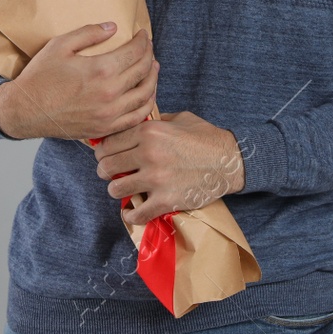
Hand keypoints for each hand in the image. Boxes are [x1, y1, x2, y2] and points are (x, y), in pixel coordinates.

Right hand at [0, 23, 156, 139]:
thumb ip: (89, 33)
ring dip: (153, 79)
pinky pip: (136, 117)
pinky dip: (146, 104)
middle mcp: (110, 94)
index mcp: (101, 70)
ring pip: (145, 95)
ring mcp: (109, 114)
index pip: (135, 52)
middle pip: (143, 71)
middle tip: (148, 47)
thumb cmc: (40, 77)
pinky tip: (145, 94)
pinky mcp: (105, 129)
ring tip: (152, 68)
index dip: (143, 40)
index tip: (143, 34)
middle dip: (149, 55)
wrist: (25, 110)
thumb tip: (113, 27)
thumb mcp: (60, 45)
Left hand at [94, 110, 245, 225]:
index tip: (104, 156)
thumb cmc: (206, 137)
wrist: (230, 161)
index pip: (109, 143)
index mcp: (149, 132)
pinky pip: (136, 214)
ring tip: (123, 189)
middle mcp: (148, 154)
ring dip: (117, 190)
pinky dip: (130, 215)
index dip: (103, 150)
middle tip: (110, 172)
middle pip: (107, 166)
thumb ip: (154, 121)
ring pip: (116, 189)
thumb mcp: (179, 118)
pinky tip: (131, 211)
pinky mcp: (166, 200)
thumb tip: (135, 123)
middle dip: (106, 170)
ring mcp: (156, 179)